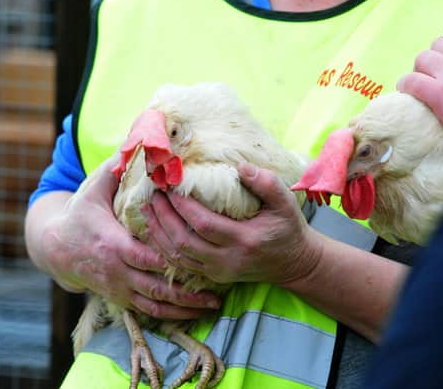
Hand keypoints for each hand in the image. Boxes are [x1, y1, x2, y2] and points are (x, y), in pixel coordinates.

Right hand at [33, 155, 219, 319]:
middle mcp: (117, 271)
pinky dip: (168, 316)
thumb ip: (119, 166)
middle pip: (156, 287)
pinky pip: (146, 312)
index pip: (147, 256)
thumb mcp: (96, 187)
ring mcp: (118, 288)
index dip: (173, 260)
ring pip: (153, 305)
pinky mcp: (119, 298)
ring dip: (182, 310)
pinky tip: (190, 315)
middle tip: (217, 295)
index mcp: (114, 244)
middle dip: (187, 294)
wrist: (55, 247)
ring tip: (210, 309)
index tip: (200, 259)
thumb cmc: (81, 212)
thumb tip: (142, 139)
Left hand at [141, 163, 320, 285]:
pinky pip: (181, 265)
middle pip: (183, 242)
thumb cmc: (288, 229)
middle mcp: (228, 260)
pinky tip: (156, 230)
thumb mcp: (286, 203)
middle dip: (163, 217)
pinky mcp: (214, 276)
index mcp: (244, 240)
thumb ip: (266, 183)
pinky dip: (164, 247)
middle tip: (154, 195)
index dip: (182, 206)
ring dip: (159, 233)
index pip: (203, 224)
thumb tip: (240, 167)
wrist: (294, 264)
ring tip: (149, 209)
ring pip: (177, 257)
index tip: (170, 186)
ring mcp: (219, 271)